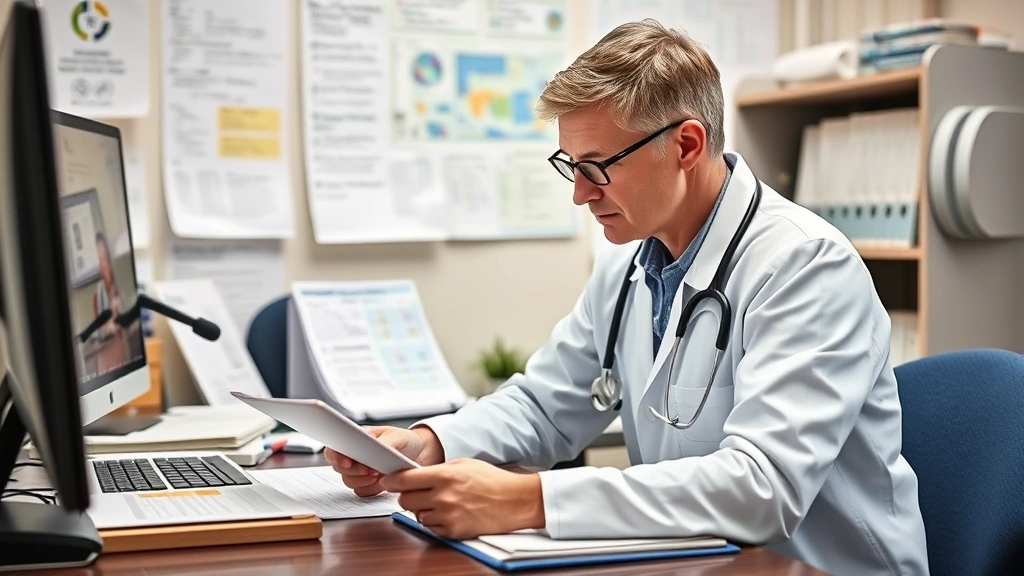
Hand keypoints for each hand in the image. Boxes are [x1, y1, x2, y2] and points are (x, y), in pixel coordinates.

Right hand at [325, 426, 443, 496]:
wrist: (420, 454)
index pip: (334, 448)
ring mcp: (359, 471)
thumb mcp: (397, 437)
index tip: (348, 462)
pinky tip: (382, 481)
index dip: (336, 456)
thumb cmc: (405, 440)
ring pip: (349, 482)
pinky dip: (371, 488)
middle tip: (370, 470)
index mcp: (355, 439)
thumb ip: (384, 444)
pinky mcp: (368, 484)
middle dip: (354, 471)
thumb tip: (373, 449)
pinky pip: (362, 491)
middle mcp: (354, 456)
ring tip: (379, 474)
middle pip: (339, 468)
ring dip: (363, 480)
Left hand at [381, 458, 544, 539]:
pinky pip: (430, 528)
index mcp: (444, 475)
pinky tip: (449, 513)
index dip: (392, 481)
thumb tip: (413, 474)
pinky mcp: (453, 531)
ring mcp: (447, 516)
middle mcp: (443, 496)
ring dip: (423, 510)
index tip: (387, 482)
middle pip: (405, 500)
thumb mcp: (463, 464)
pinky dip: (435, 522)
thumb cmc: (492, 480)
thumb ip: (436, 470)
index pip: (405, 479)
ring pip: (416, 515)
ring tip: (441, 503)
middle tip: (417, 493)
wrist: (514, 501)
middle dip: (408, 496)